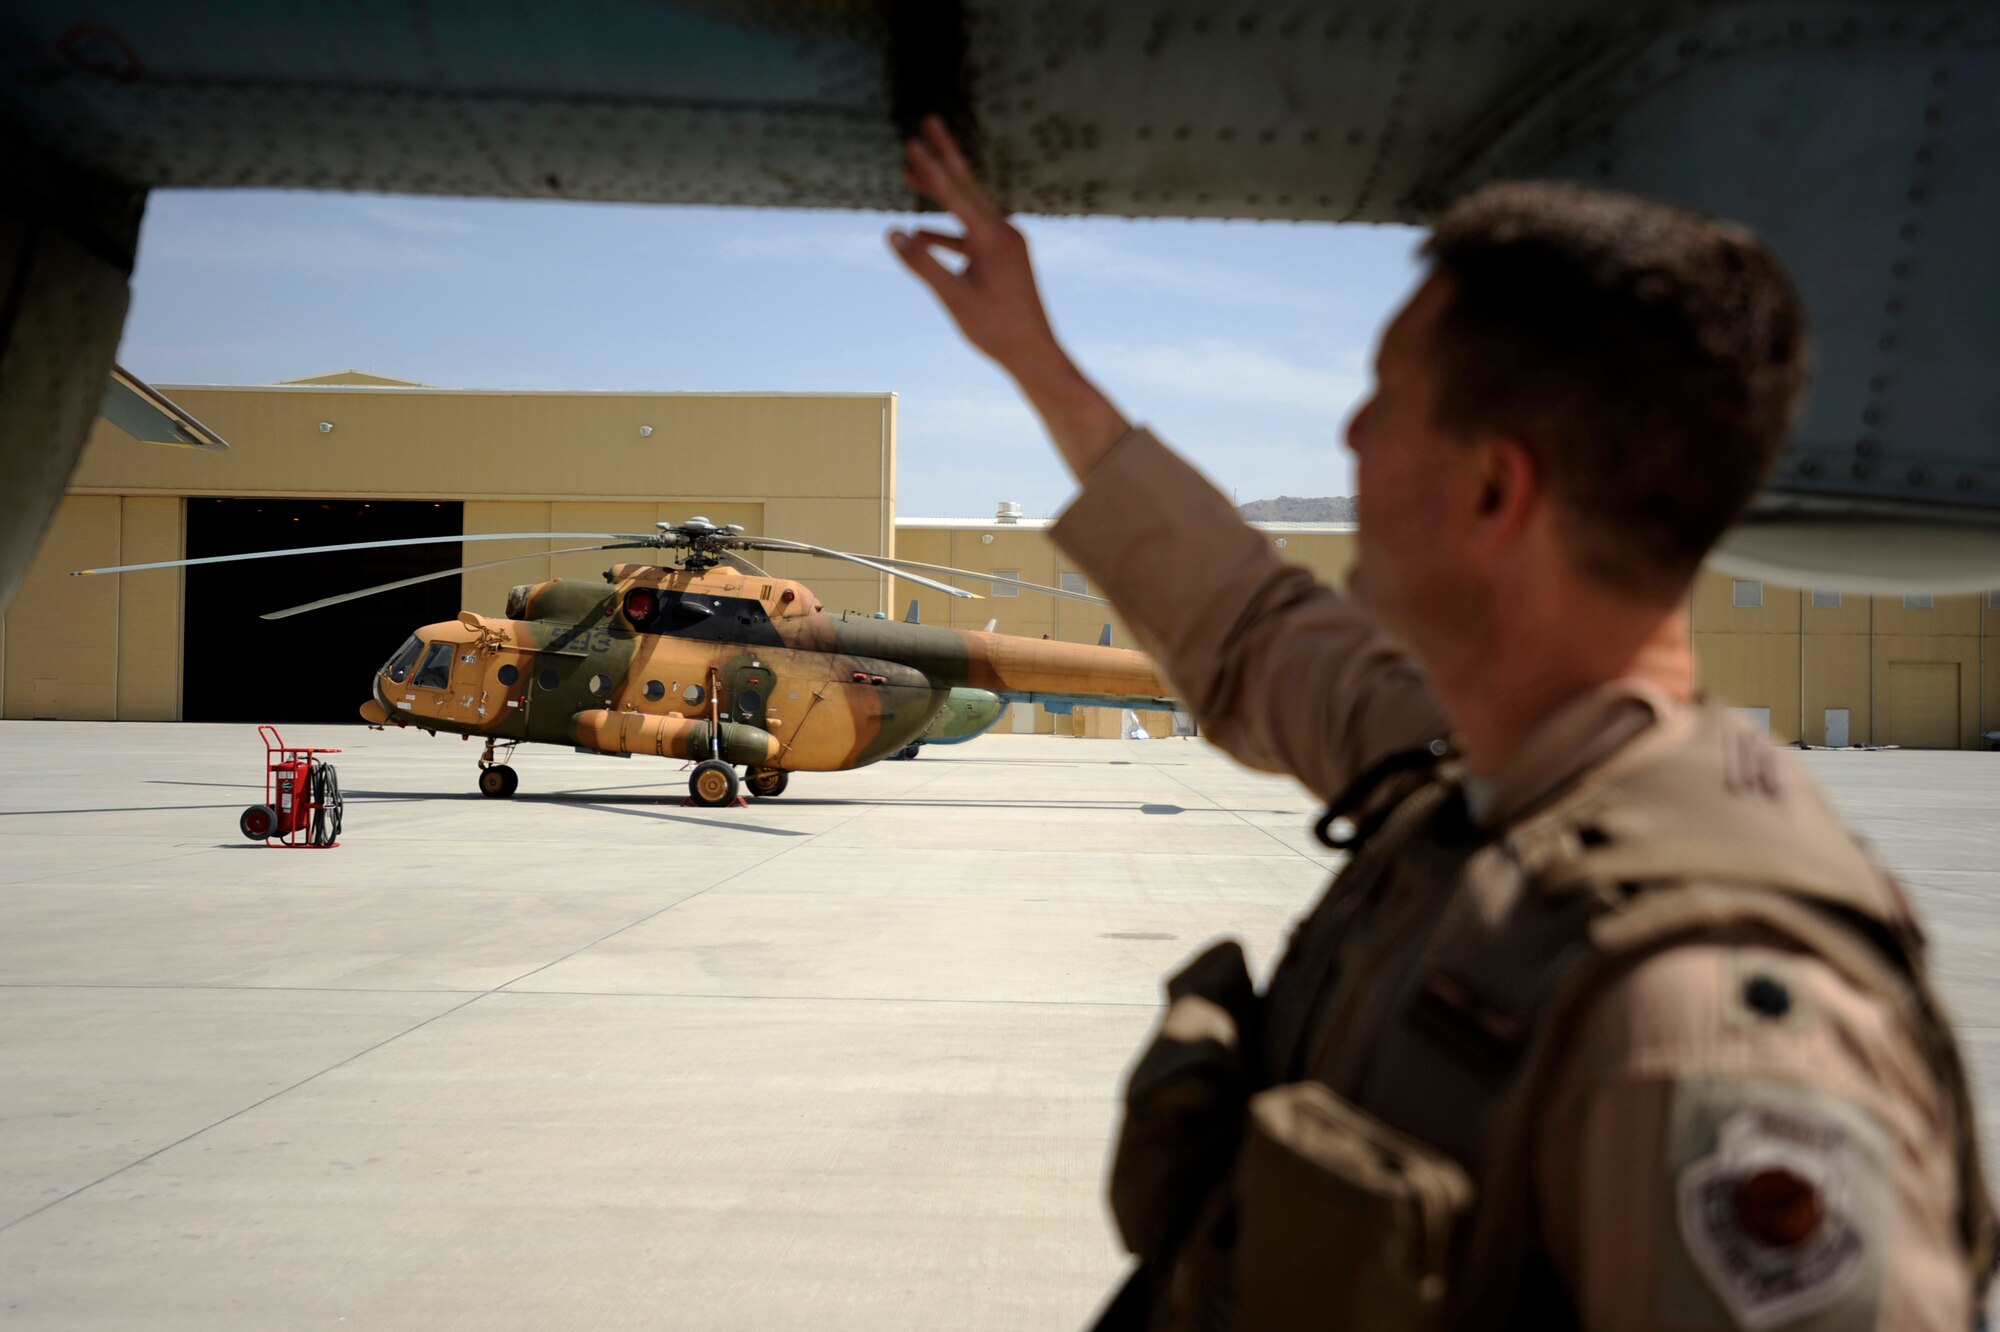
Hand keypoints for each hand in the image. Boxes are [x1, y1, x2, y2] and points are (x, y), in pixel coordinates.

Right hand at [888, 116, 1064, 377]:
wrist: (1035, 355)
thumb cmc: (996, 330)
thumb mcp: (953, 297)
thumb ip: (922, 263)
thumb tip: (893, 231)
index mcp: (994, 238)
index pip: (956, 193)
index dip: (931, 167)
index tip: (912, 140)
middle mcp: (1004, 233)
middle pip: (967, 186)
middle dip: (943, 156)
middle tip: (928, 122)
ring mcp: (1008, 244)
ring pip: (968, 210)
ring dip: (940, 195)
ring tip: (910, 175)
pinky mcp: (1006, 258)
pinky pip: (971, 236)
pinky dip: (947, 233)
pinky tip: (921, 233)